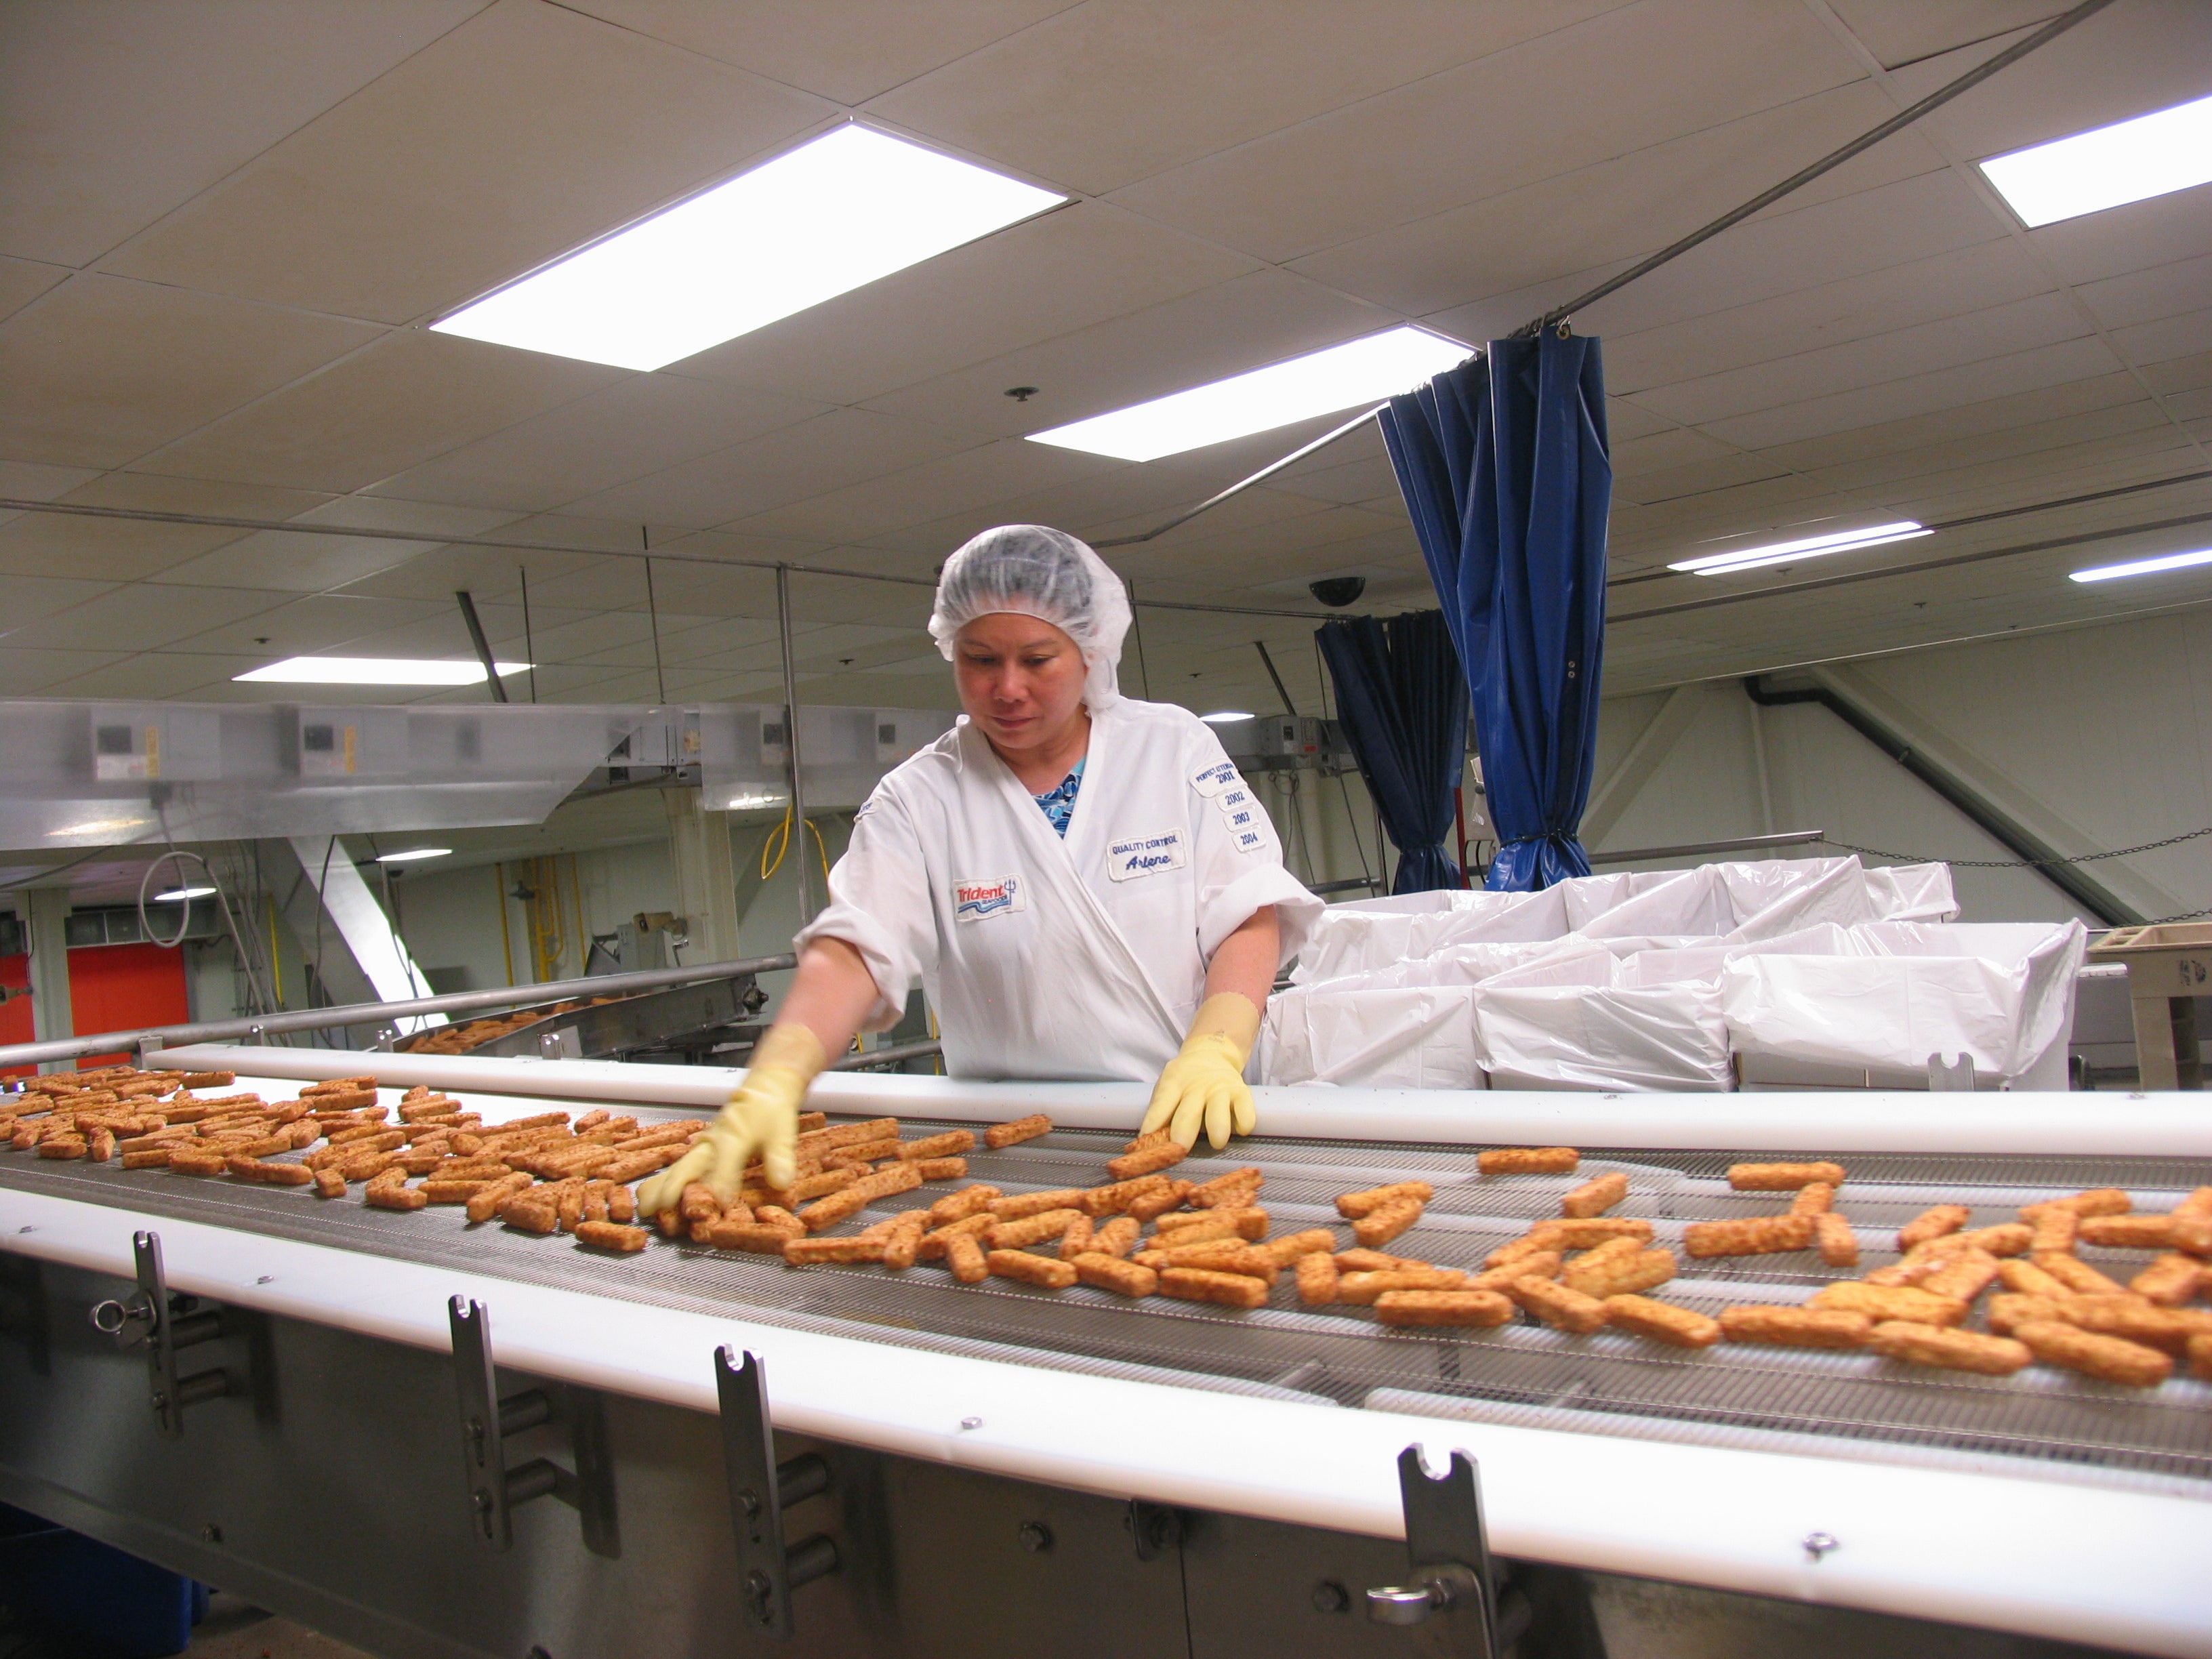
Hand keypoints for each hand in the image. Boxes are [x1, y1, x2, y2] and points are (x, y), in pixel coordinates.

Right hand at [635, 1025, 824, 1216]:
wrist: (763, 1089)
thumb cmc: (771, 1111)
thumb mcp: (783, 1132)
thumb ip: (780, 1158)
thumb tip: (781, 1183)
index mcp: (733, 1136)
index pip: (723, 1163)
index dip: (720, 1184)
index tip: (717, 1205)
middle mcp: (711, 1143)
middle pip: (687, 1167)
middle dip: (671, 1190)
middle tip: (655, 1211)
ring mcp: (702, 1146)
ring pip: (675, 1168)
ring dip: (659, 1188)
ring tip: (643, 1208)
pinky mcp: (699, 1150)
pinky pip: (677, 1167)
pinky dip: (661, 1181)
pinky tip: (649, 1195)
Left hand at [1141, 993, 1260, 1150]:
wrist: (1212, 1053)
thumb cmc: (1185, 1080)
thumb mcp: (1169, 1086)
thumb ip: (1161, 1110)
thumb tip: (1150, 1141)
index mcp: (1173, 1084)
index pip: (1161, 1104)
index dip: (1153, 1123)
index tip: (1147, 1142)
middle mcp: (1196, 1087)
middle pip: (1188, 1113)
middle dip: (1183, 1133)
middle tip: (1180, 1149)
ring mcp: (1220, 1089)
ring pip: (1219, 1112)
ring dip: (1217, 1129)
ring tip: (1217, 1143)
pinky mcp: (1241, 1092)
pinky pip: (1245, 1111)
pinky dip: (1243, 1122)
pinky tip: (1239, 1130)